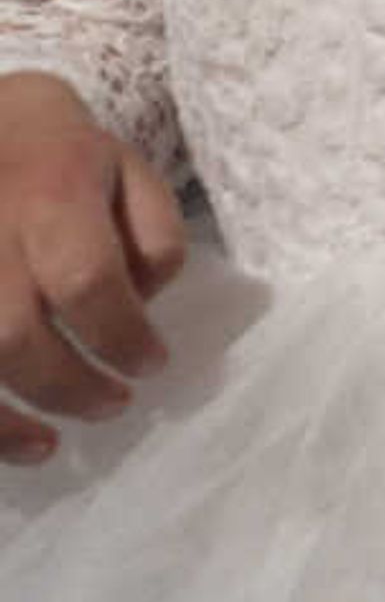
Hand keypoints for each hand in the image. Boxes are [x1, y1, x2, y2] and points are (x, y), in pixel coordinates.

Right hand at [0, 71, 183, 461]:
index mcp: (52, 193)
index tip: (152, 363)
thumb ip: (153, 236)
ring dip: (5, 420)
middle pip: (16, 335)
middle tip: (115, 405)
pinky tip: (4, 436)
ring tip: (49, 445)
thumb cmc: (63, 156)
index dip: (122, 334)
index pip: (86, 280)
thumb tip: (145, 306)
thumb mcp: (130, 171)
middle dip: (70, 385)